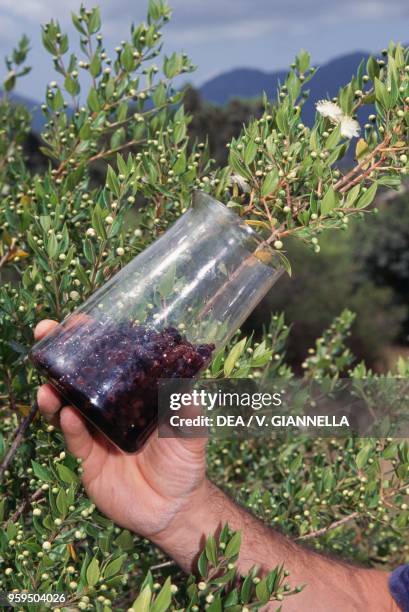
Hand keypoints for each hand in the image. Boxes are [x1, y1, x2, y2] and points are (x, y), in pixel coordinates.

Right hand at [35, 320, 208, 543]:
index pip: (112, 362)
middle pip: (83, 379)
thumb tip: (188, 387)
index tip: (78, 322)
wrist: (173, 509)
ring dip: (56, 393)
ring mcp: (98, 433)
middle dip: (62, 358)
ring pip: (70, 406)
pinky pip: (77, 440)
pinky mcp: (90, 459)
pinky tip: (67, 416)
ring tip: (48, 386)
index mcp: (134, 396)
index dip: (94, 342)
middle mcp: (112, 409)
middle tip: (46, 337)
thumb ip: (187, 412)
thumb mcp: (191, 433)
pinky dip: (70, 427)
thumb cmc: (185, 463)